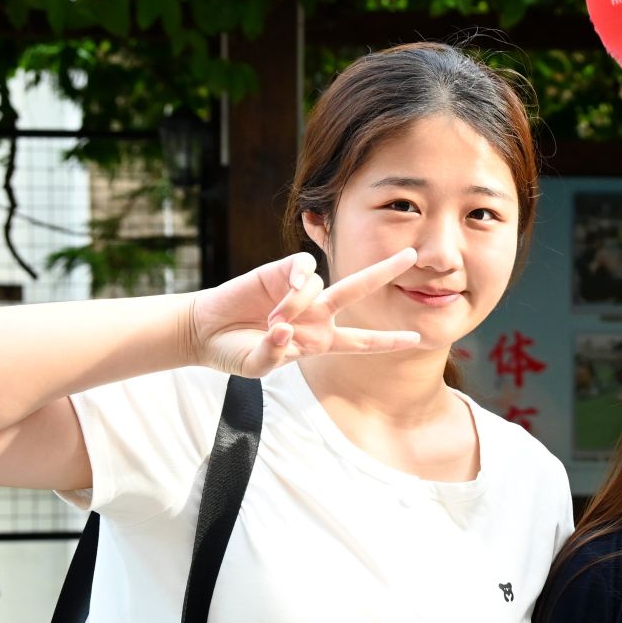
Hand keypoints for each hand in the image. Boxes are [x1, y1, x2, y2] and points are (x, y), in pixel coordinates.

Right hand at [187, 250, 425, 376]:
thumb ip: (273, 354)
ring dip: (300, 304)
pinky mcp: (279, 271)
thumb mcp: (256, 366)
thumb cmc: (234, 353)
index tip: (417, 338)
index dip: (388, 341)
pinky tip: (282, 293)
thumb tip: (285, 330)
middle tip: (411, 256)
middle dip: (384, 272)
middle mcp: (317, 313)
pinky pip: (302, 270)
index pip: (362, 342)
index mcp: (320, 341)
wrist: (204, 332)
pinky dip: (296, 283)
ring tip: (273, 321)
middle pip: (359, 291)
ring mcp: (300, 291)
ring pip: (321, 286)